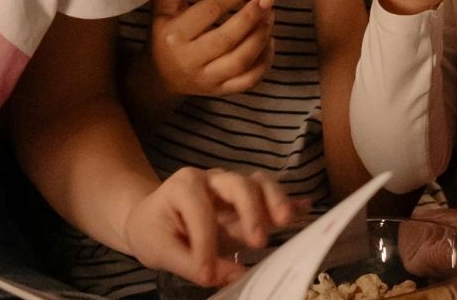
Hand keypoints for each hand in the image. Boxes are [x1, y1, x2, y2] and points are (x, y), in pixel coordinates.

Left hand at [124, 168, 302, 286]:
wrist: (151, 217)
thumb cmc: (154, 231)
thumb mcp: (161, 251)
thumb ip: (193, 264)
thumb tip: (234, 276)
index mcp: (184, 186)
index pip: (200, 212)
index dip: (206, 244)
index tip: (208, 274)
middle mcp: (212, 179)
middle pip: (239, 184)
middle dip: (252, 210)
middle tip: (258, 241)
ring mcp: (233, 186)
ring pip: (260, 183)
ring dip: (276, 202)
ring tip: (285, 223)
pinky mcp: (248, 198)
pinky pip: (271, 193)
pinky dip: (289, 201)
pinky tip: (304, 210)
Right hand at [150, 0, 274, 96]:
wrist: (160, 77)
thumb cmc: (165, 32)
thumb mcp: (164, 5)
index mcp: (174, 35)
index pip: (210, 11)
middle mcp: (189, 60)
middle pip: (227, 38)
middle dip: (252, 16)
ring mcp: (206, 79)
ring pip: (240, 61)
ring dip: (261, 36)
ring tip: (271, 16)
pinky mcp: (219, 92)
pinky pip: (248, 81)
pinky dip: (264, 62)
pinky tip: (270, 41)